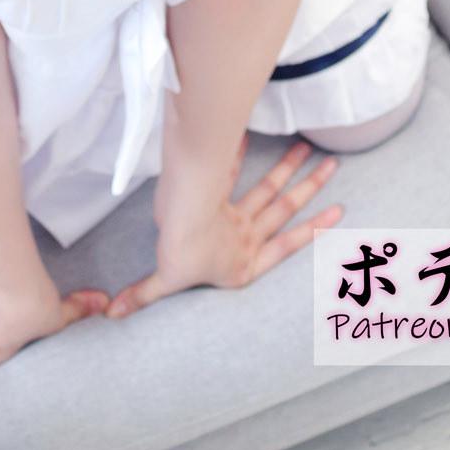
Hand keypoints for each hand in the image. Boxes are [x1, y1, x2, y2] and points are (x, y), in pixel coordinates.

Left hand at [106, 133, 343, 319]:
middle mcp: (247, 237)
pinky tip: (247, 137)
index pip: (287, 246)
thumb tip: (112, 313)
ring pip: (270, 188)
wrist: (180, 225)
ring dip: (290, 170)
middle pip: (285, 208)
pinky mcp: (220, 192)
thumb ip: (143, 296)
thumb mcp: (165, 283)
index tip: (337, 213)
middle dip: (310, 188)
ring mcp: (237, 213)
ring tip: (311, 150)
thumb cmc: (182, 259)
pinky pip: (232, 172)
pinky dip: (238, 155)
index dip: (313, 232)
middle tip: (332, 165)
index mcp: (245, 263)